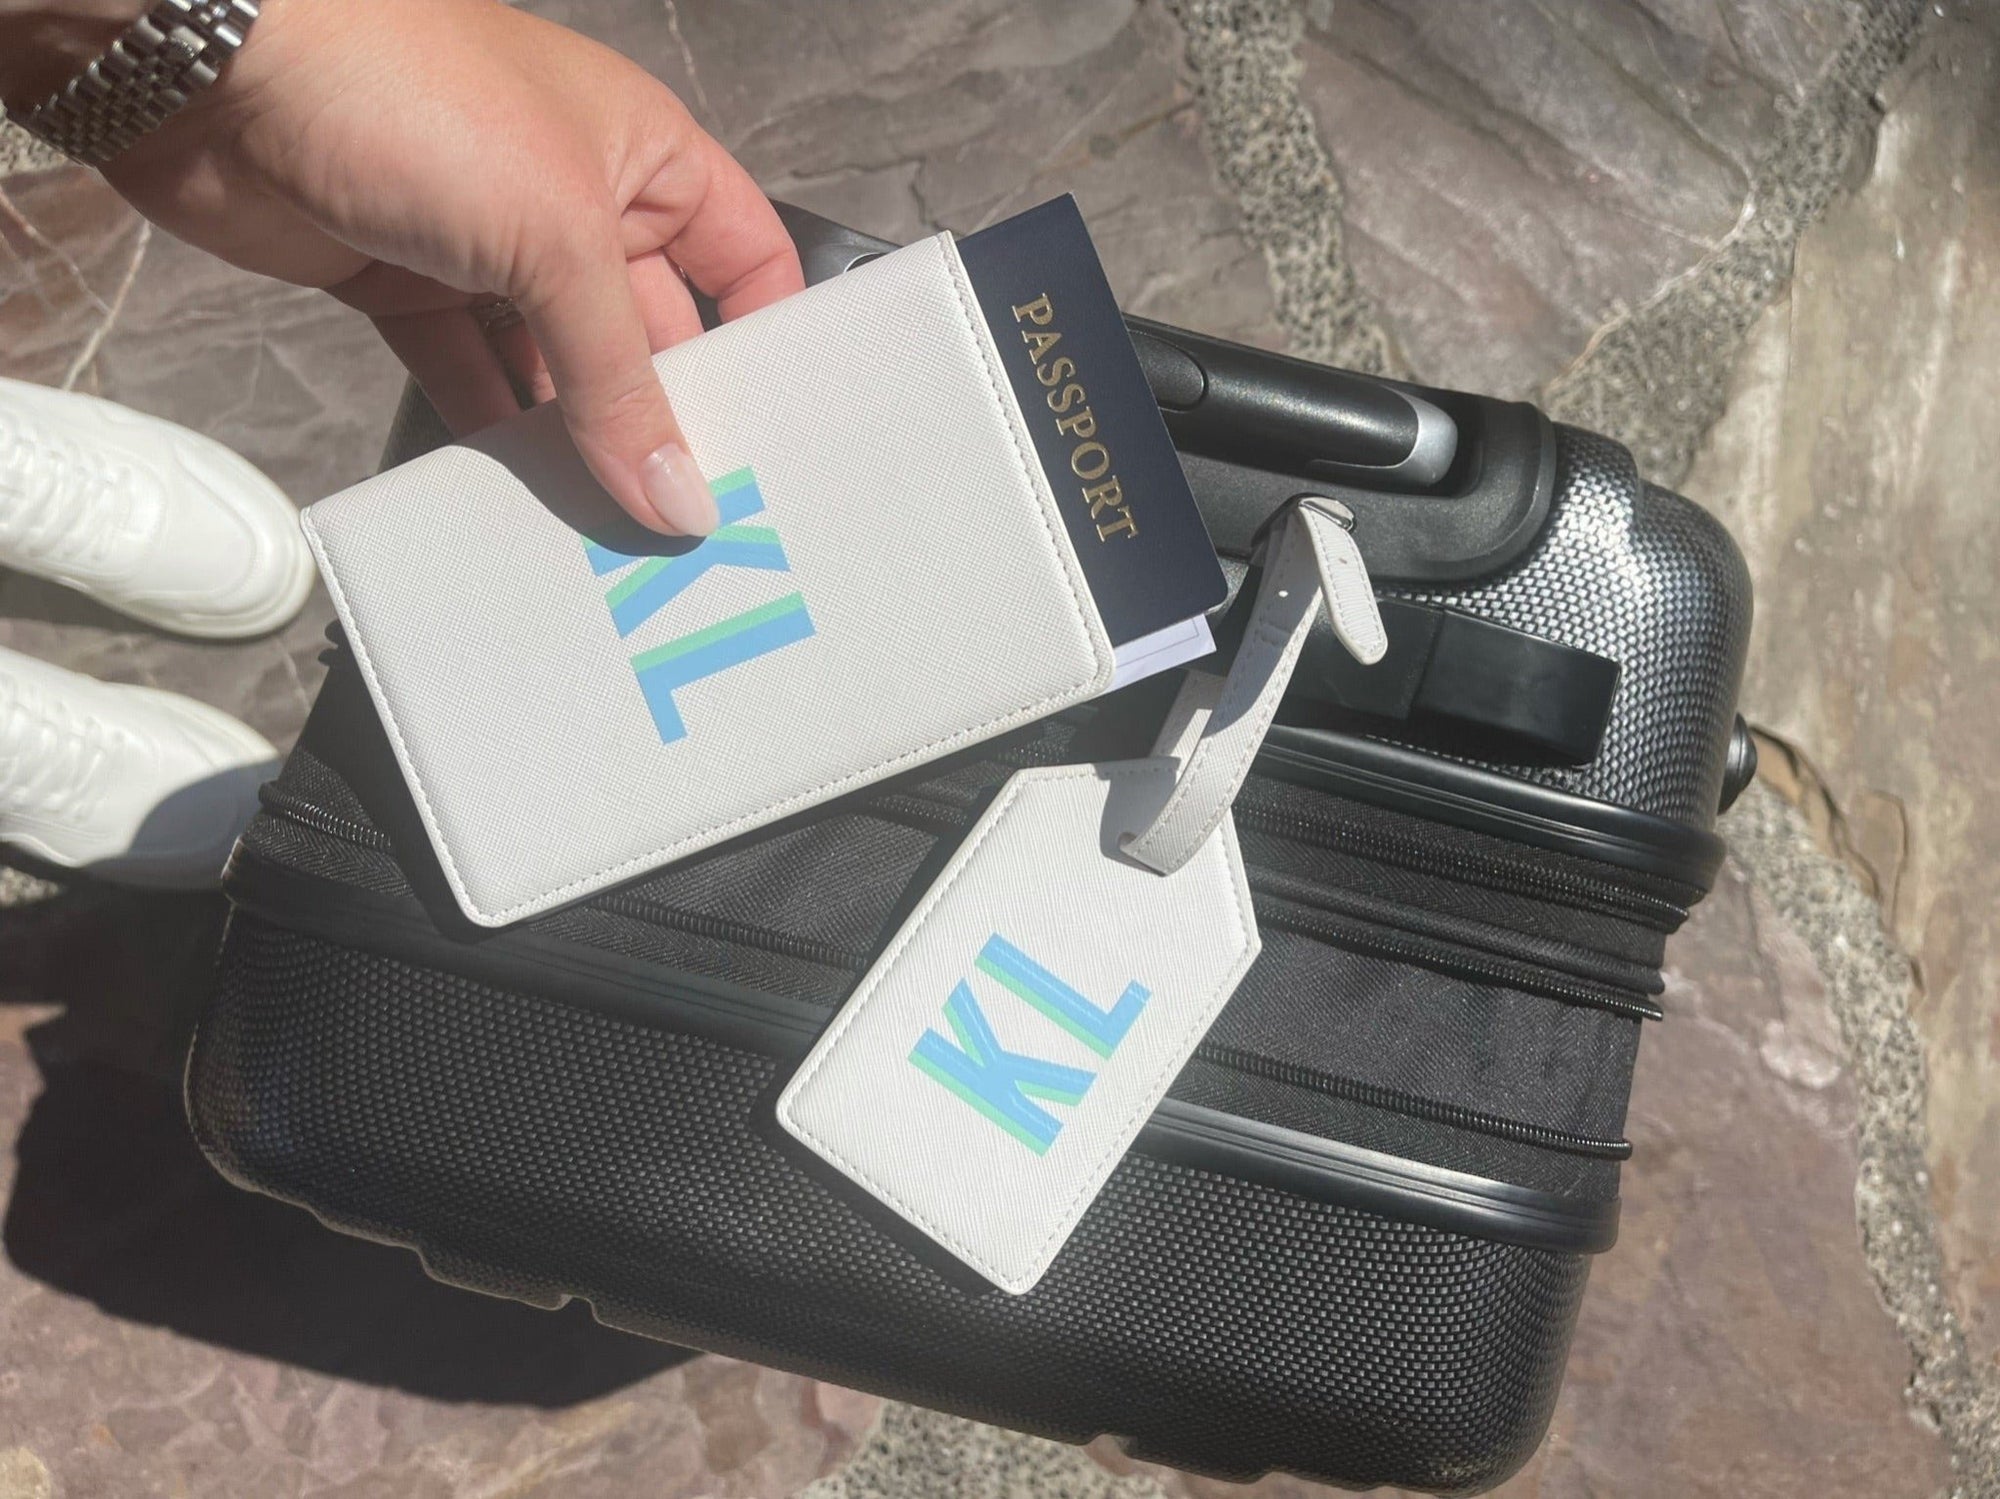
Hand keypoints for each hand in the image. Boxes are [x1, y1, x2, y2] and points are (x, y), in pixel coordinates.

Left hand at [96, 0, 803, 534]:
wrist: (219, 65)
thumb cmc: (411, 89)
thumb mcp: (558, 241)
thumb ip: (621, 384)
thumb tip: (678, 496)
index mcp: (646, 157)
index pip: (744, 257)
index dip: (768, 341)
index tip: (781, 435)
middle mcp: (578, 201)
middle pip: (652, 334)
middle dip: (667, 418)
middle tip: (693, 515)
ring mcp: (488, 245)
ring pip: (558, 369)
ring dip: (577, 443)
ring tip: (611, 530)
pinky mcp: (405, 283)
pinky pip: (469, 376)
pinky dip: (491, 433)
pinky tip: (517, 496)